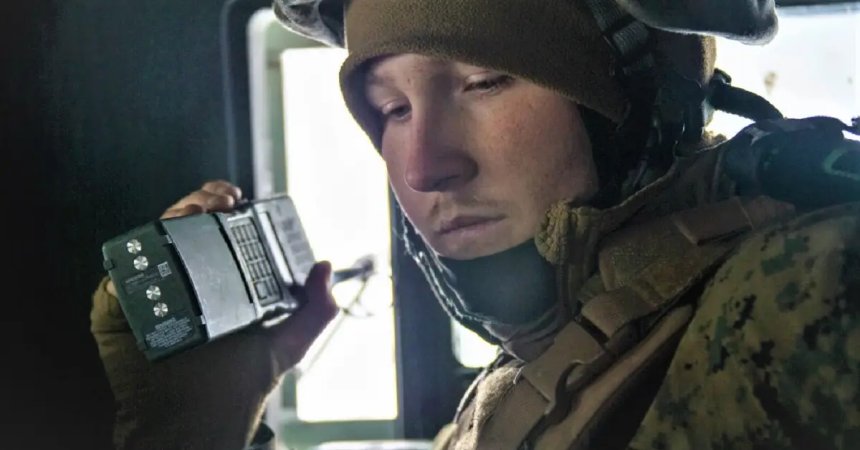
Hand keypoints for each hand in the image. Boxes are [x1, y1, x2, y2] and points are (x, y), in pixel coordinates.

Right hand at [92, 180, 337, 449]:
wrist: (197, 421)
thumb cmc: (237, 386)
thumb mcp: (285, 343)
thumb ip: (313, 310)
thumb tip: (325, 267)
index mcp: (218, 284)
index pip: (217, 232)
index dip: (224, 207)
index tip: (237, 197)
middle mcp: (183, 282)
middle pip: (185, 227)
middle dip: (200, 202)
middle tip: (219, 201)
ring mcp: (150, 291)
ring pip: (155, 239)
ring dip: (173, 215)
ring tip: (196, 211)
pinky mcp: (119, 307)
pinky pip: (121, 269)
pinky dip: (137, 247)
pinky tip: (162, 238)